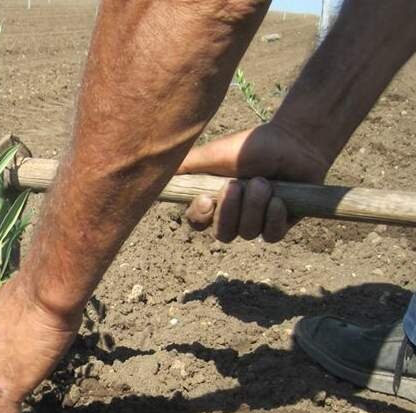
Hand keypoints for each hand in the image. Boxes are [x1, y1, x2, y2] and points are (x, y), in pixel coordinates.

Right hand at [177, 122, 331, 242]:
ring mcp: (257, 222)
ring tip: (263, 183)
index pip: (198, 223)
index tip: (208, 199)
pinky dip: (273, 218)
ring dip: (255, 207)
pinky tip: (279, 200)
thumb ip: (185, 167)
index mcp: (214, 200)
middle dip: (231, 210)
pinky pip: (271, 236)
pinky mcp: (280, 225)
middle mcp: (233, 215)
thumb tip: (153, 174)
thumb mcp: (213, 154)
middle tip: (240, 184)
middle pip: (223, 234)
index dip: (201, 217)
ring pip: (247, 233)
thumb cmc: (251, 146)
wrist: (293, 141)